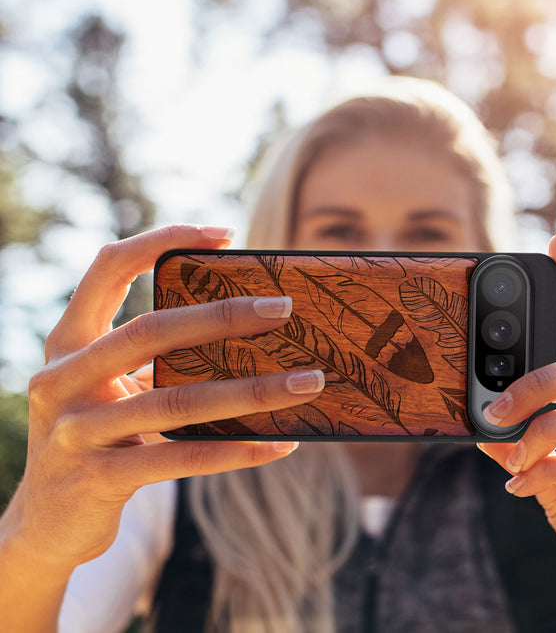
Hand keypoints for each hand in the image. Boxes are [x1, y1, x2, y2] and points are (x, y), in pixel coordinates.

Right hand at [3, 225, 323, 572]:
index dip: (162, 240)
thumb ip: (154, 360)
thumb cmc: (97, 436)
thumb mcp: (111, 388)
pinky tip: (281, 444)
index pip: (108, 267)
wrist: (45, 524)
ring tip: (308, 382)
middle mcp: (62, 378)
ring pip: (177, 401)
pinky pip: (182, 458)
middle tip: (283, 308)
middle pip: (151, 331)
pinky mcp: (99, 479)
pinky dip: (237, 450)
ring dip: (252, 391)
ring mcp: (76, 431)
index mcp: (68, 342)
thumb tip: (245, 332)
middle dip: (223, 316)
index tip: (224, 233)